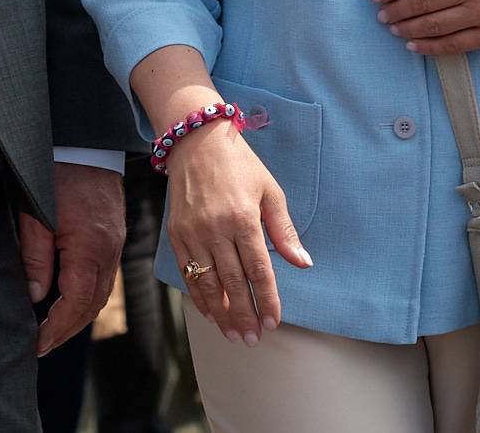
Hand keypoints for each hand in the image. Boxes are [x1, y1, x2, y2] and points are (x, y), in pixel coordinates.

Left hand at [18, 162, 122, 355]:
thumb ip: (35, 257)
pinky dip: (88, 296)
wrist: (84, 141)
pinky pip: (105, 277)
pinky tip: (71, 300)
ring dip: (79, 316)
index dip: (57, 328)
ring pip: (101, 293)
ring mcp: (115, 244)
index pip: (76, 302)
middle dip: (68, 329)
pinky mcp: (113, 236)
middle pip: (93, 305)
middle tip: (43, 345)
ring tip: (54, 330)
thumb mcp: (35, 215)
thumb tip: (36, 296)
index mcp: (89, 247)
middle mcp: (108, 251)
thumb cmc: (55, 172)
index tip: (38, 344)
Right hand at [162, 121, 311, 343]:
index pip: (258, 270)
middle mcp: (215, 228)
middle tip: (252, 339)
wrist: (195, 141)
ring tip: (233, 334)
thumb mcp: (270, 191)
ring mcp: (192, 232)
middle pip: (232, 283)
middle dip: (244, 314)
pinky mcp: (176, 232)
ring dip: (221, 312)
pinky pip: (187, 271)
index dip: (267, 299)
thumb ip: (283, 231)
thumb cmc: (240, 164)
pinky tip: (210, 312)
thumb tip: (303, 263)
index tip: (274, 322)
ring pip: (208, 282)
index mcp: (243, 218)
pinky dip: (198, 294)